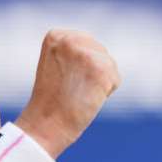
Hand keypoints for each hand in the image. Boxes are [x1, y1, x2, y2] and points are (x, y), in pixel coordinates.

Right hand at [16, 29, 120, 158]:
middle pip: (100, 52)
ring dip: (99, 83)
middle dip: (92, 72)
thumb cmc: (51, 101)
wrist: (46, 125)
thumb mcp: (57, 64)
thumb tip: (98, 52)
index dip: (79, 66)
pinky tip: (87, 99)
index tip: (62, 79)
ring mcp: (86, 54)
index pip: (86, 43)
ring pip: (109, 65)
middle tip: (71, 89)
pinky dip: (106, 93)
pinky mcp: (101, 70)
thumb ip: (74, 51)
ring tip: (78, 94)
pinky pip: (115, 80)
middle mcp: (70, 40)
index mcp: (55, 35)